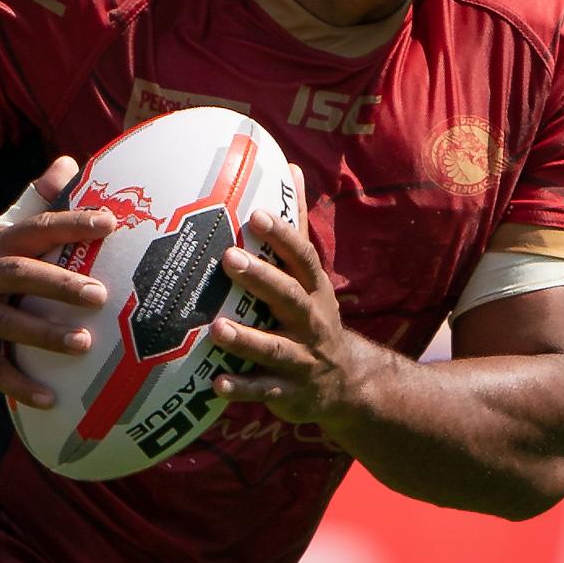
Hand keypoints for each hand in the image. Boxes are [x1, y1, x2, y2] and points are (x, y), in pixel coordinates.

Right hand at [0, 155, 112, 407]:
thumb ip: (35, 200)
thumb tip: (70, 161)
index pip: (36, 228)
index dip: (71, 223)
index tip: (110, 223)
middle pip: (20, 274)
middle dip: (59, 284)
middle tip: (100, 296)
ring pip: (6, 324)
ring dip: (45, 336)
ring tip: (83, 345)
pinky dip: (20, 386)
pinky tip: (52, 398)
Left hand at [208, 165, 371, 425]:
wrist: (348, 384)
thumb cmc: (314, 317)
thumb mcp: (311, 275)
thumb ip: (298, 227)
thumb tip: (290, 169)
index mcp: (314, 291)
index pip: (302, 259)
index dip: (283, 237)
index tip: (257, 214)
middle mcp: (311, 323)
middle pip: (289, 298)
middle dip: (261, 279)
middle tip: (227, 258)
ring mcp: (302, 360)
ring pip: (275, 349)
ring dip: (247, 339)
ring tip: (216, 328)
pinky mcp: (290, 394)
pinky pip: (266, 392)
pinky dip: (242, 390)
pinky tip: (215, 385)